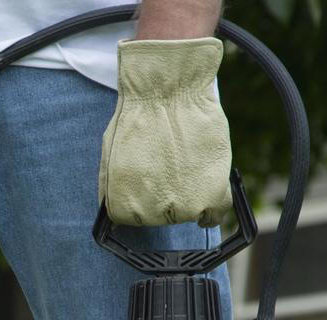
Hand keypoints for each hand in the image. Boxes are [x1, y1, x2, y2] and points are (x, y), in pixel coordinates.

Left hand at [99, 38, 232, 226]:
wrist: (168, 93)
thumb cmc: (138, 120)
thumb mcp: (110, 159)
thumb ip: (112, 191)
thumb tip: (114, 216)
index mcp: (122, 206)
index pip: (132, 220)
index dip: (141, 198)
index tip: (147, 181)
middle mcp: (150, 213)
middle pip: (162, 217)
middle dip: (165, 196)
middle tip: (169, 168)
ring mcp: (183, 207)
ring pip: (188, 214)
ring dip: (190, 196)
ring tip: (186, 165)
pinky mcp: (212, 194)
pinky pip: (215, 215)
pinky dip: (213, 210)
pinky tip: (210, 198)